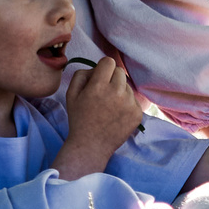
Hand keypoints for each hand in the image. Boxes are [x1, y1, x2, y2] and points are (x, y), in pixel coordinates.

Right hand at [61, 53, 142, 170]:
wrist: (90, 146)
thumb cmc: (79, 119)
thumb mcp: (71, 94)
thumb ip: (82, 74)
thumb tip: (97, 68)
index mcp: (99, 86)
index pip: (109, 62)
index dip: (103, 68)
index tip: (100, 77)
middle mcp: (117, 92)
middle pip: (120, 71)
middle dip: (111, 78)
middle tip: (103, 92)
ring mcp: (129, 103)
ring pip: (127, 86)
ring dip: (119, 91)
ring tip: (109, 106)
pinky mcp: (137, 113)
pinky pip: (133, 99)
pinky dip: (126, 104)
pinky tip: (116, 114)